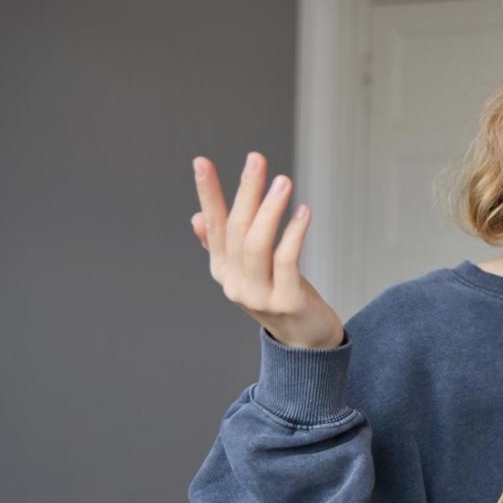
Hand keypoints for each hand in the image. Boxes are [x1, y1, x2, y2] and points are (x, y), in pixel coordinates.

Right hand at [191, 152, 344, 348]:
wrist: (305, 342)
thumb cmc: (278, 297)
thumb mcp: (248, 271)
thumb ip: (222, 246)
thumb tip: (197, 218)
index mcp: (223, 270)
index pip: (213, 225)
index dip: (208, 194)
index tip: (202, 162)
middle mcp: (235, 283)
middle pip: (237, 230)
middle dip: (245, 192)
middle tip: (256, 160)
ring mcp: (259, 295)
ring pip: (257, 244)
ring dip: (269, 209)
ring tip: (283, 181)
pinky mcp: (286, 301)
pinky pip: (287, 260)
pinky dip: (294, 233)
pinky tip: (303, 211)